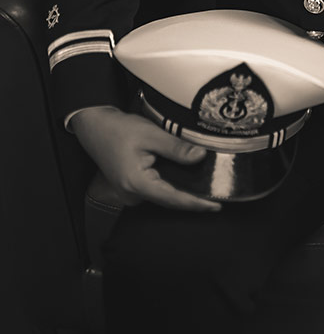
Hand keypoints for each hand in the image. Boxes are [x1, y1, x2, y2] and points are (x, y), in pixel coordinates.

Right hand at [71, 105, 220, 211]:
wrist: (95, 127)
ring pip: (162, 196)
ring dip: (181, 192)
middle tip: (217, 196)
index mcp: (137, 184)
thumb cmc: (119, 130)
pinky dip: (170, 186)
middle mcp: (132, 195)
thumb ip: (177, 148)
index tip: (216, 205)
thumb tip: (200, 157)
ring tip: (205, 189)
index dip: (196, 204)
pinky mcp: (131, 188)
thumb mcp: (152, 135)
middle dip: (193, 200)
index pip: (173, 199)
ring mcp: (130, 194)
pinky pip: (155, 191)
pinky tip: (185, 181)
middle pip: (169, 201)